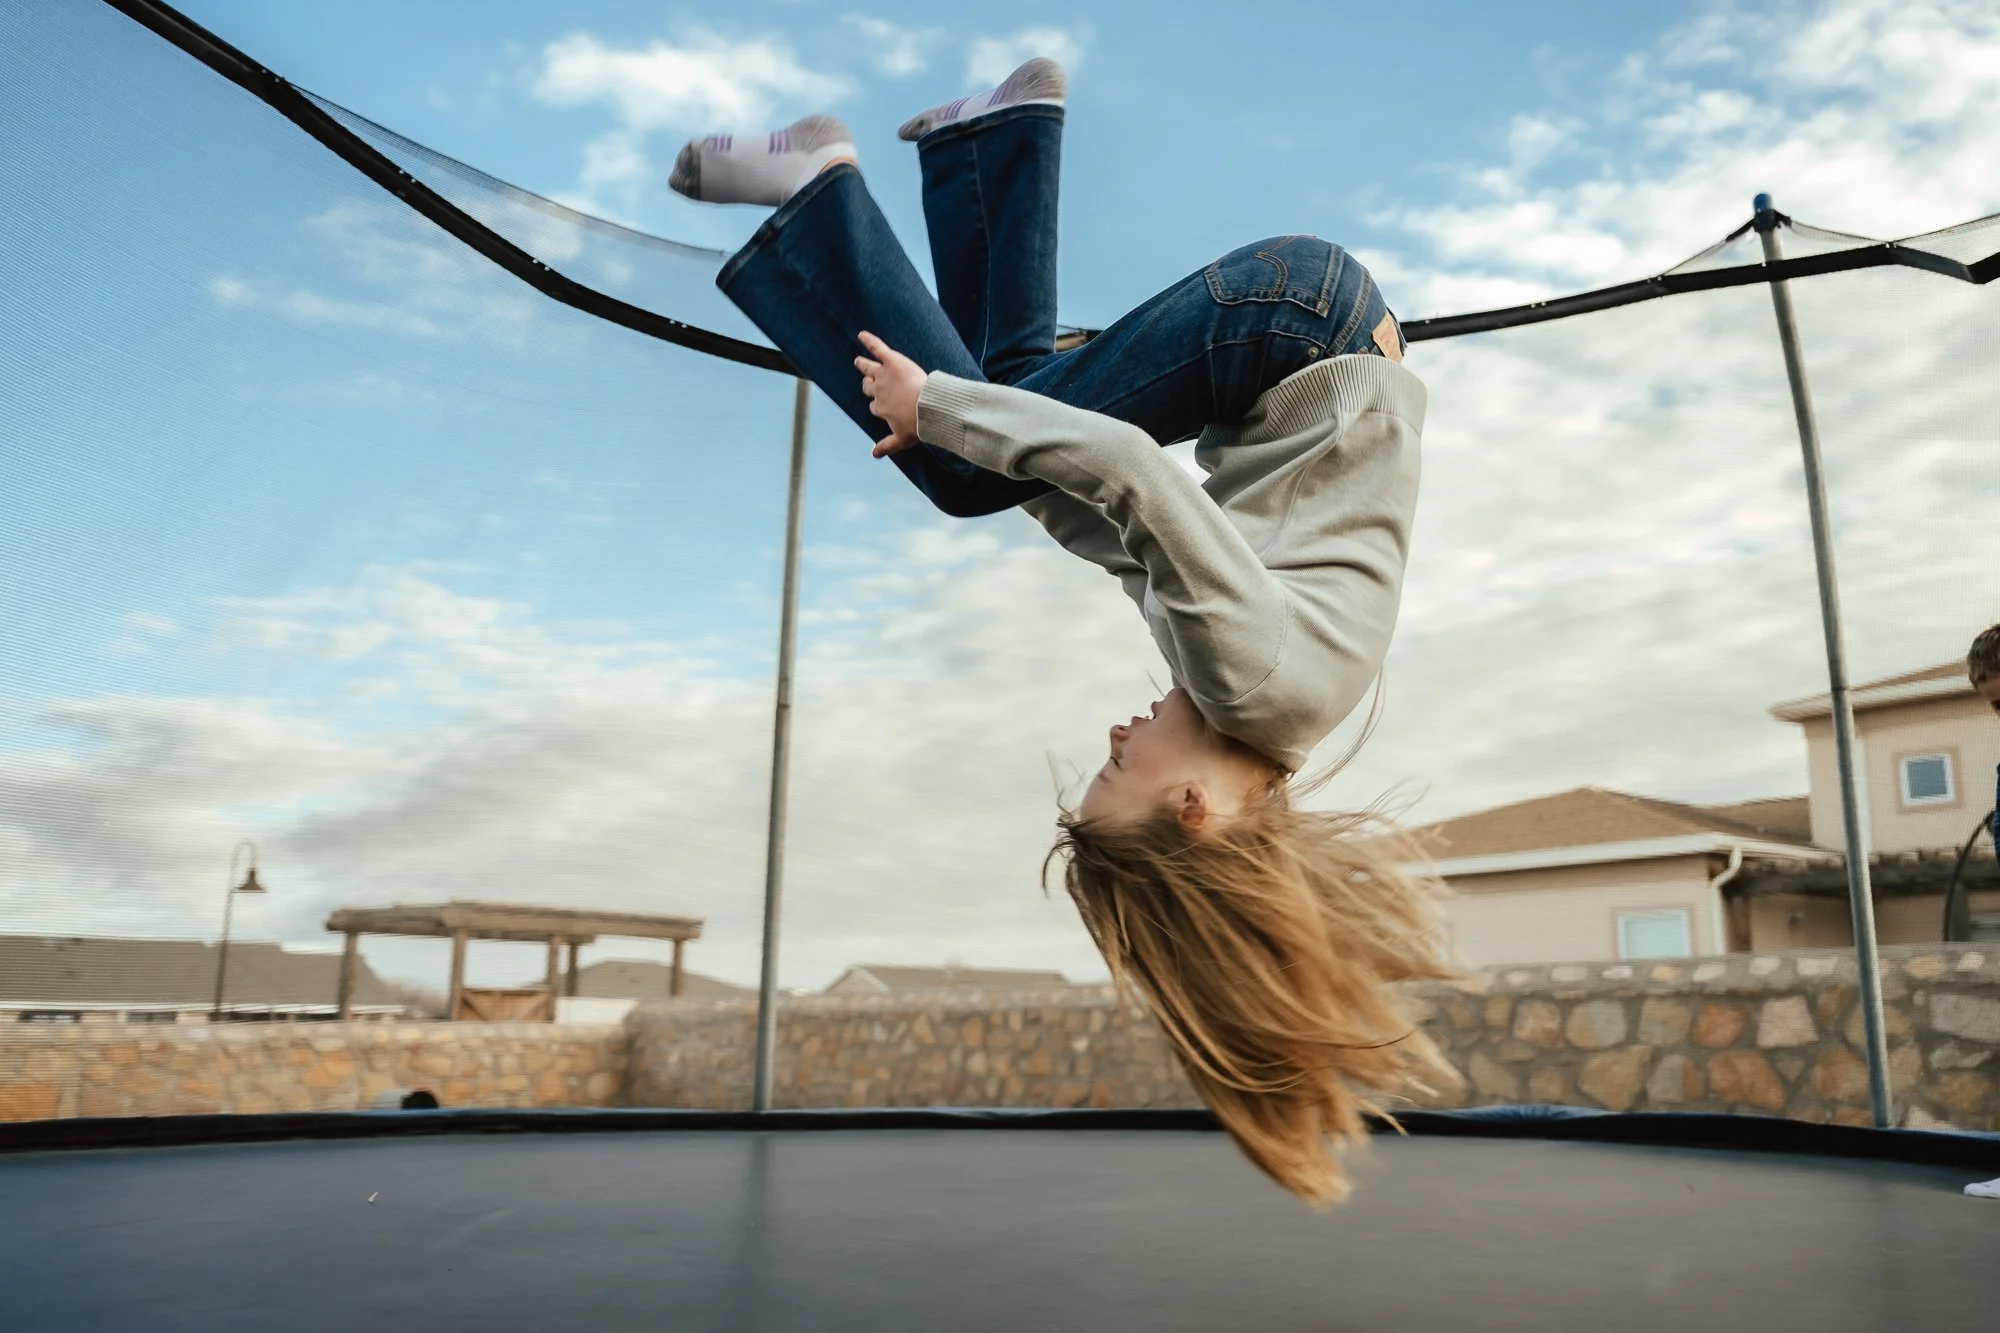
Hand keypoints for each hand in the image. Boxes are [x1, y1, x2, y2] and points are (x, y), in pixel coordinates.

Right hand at [854, 331, 926, 456]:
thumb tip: (873, 455)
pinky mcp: (891, 361)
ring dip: (863, 365)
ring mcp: (883, 375)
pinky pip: (877, 349)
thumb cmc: (917, 424)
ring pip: (868, 368)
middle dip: (868, 385)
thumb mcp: (901, 439)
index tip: (882, 406)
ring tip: (859, 361)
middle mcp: (878, 391)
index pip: (874, 406)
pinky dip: (869, 341)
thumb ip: (887, 446)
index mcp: (881, 409)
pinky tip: (863, 334)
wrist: (927, 407)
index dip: (878, 406)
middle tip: (868, 380)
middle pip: (868, 386)